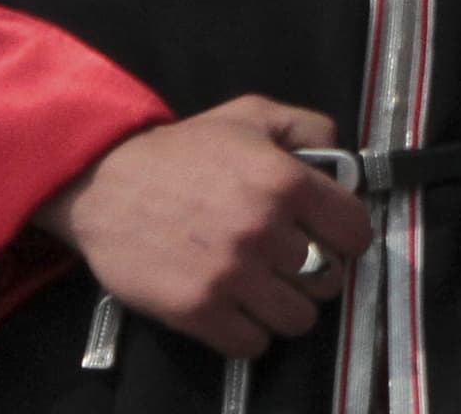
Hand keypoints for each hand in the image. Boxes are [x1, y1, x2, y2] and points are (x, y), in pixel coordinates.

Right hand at [31, 96, 371, 359]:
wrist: (104, 183)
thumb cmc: (184, 149)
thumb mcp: (252, 115)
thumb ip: (310, 129)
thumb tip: (345, 166)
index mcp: (287, 183)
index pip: (356, 232)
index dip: (348, 236)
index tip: (332, 237)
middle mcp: (264, 231)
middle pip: (329, 280)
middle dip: (317, 272)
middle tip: (292, 263)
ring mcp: (231, 275)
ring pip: (298, 319)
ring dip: (286, 306)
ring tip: (266, 289)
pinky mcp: (197, 310)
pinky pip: (252, 344)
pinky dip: (251, 333)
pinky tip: (238, 309)